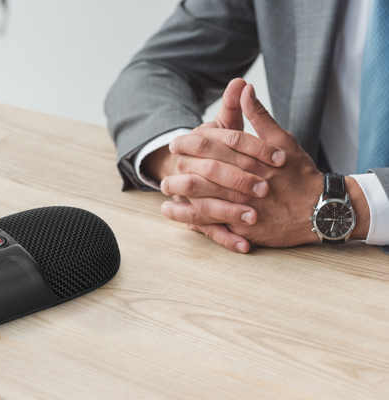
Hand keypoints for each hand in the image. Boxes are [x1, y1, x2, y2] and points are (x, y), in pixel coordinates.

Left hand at [161, 84, 369, 248]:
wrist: (320, 209)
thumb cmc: (300, 174)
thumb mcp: (282, 140)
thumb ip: (259, 116)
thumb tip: (243, 87)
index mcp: (249, 159)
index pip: (212, 147)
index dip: (190, 144)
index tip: (176, 143)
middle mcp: (242, 183)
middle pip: (202, 175)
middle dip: (180, 171)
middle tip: (166, 169)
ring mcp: (241, 208)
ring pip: (202, 202)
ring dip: (180, 197)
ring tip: (164, 192)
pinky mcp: (243, 228)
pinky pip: (213, 226)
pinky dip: (193, 222)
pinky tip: (179, 219)